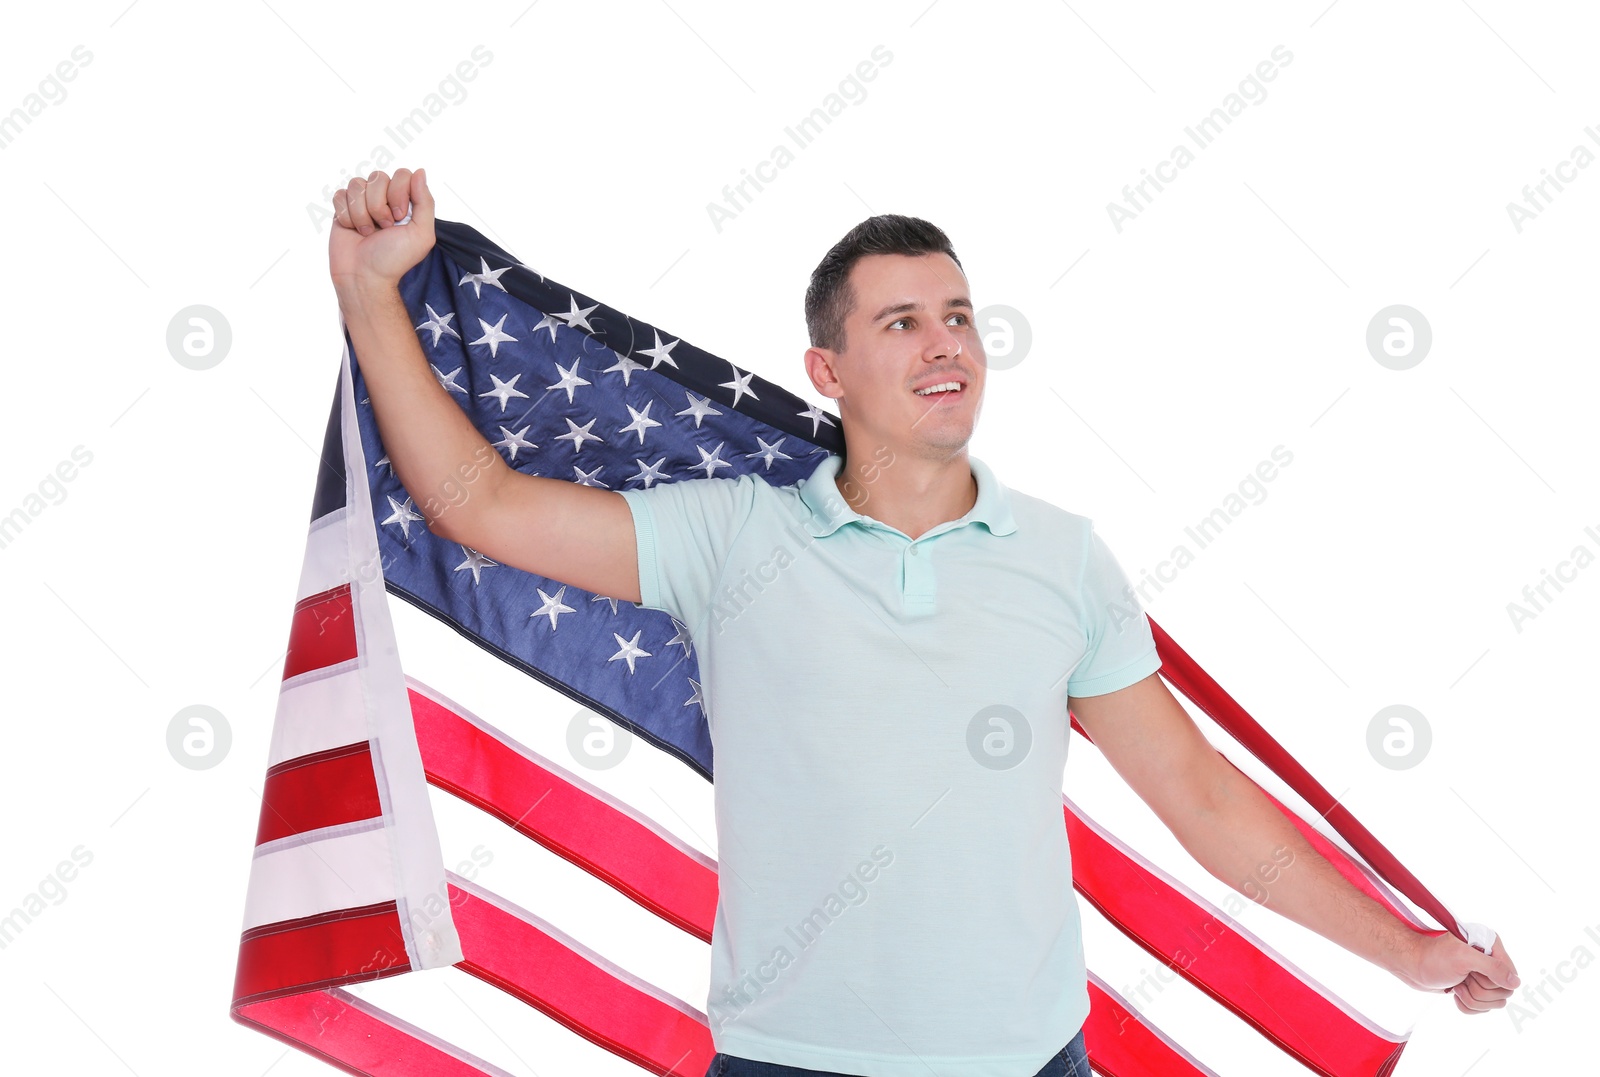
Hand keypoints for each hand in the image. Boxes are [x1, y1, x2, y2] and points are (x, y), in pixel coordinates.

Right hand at [329, 167, 435, 297]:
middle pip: (378, 177)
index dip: (399, 192)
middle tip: (383, 228)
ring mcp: (362, 202)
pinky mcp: (343, 208)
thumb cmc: (394, 259)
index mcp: (405, 201)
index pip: (402, 174)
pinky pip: (341, 194)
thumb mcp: (422, 234)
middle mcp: (384, 198)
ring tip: (367, 232)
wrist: (364, 276)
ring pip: (357, 184)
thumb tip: (420, 171)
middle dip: (379, 206)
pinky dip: (347, 215)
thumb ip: (425, 202)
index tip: (400, 217)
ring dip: (362, 213)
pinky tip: (353, 230)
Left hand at [1393, 930, 1519, 1013]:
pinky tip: (1454, 993)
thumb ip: (1492, 968)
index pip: (1510, 977)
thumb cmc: (1432, 958)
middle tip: (1461, 978)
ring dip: (1471, 999)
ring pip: (1493, 1004)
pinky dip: (1467, 1005)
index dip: (1491, 982)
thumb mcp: (1463, 958)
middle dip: (1478, 991)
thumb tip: (1516, 982)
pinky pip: (1482, 1009)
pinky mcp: (1473, 989)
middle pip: (1503, 994)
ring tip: (1456, 985)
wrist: (1410, 966)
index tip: (1471, 973)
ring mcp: (1482, 976)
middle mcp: (1490, 960)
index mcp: (1492, 946)